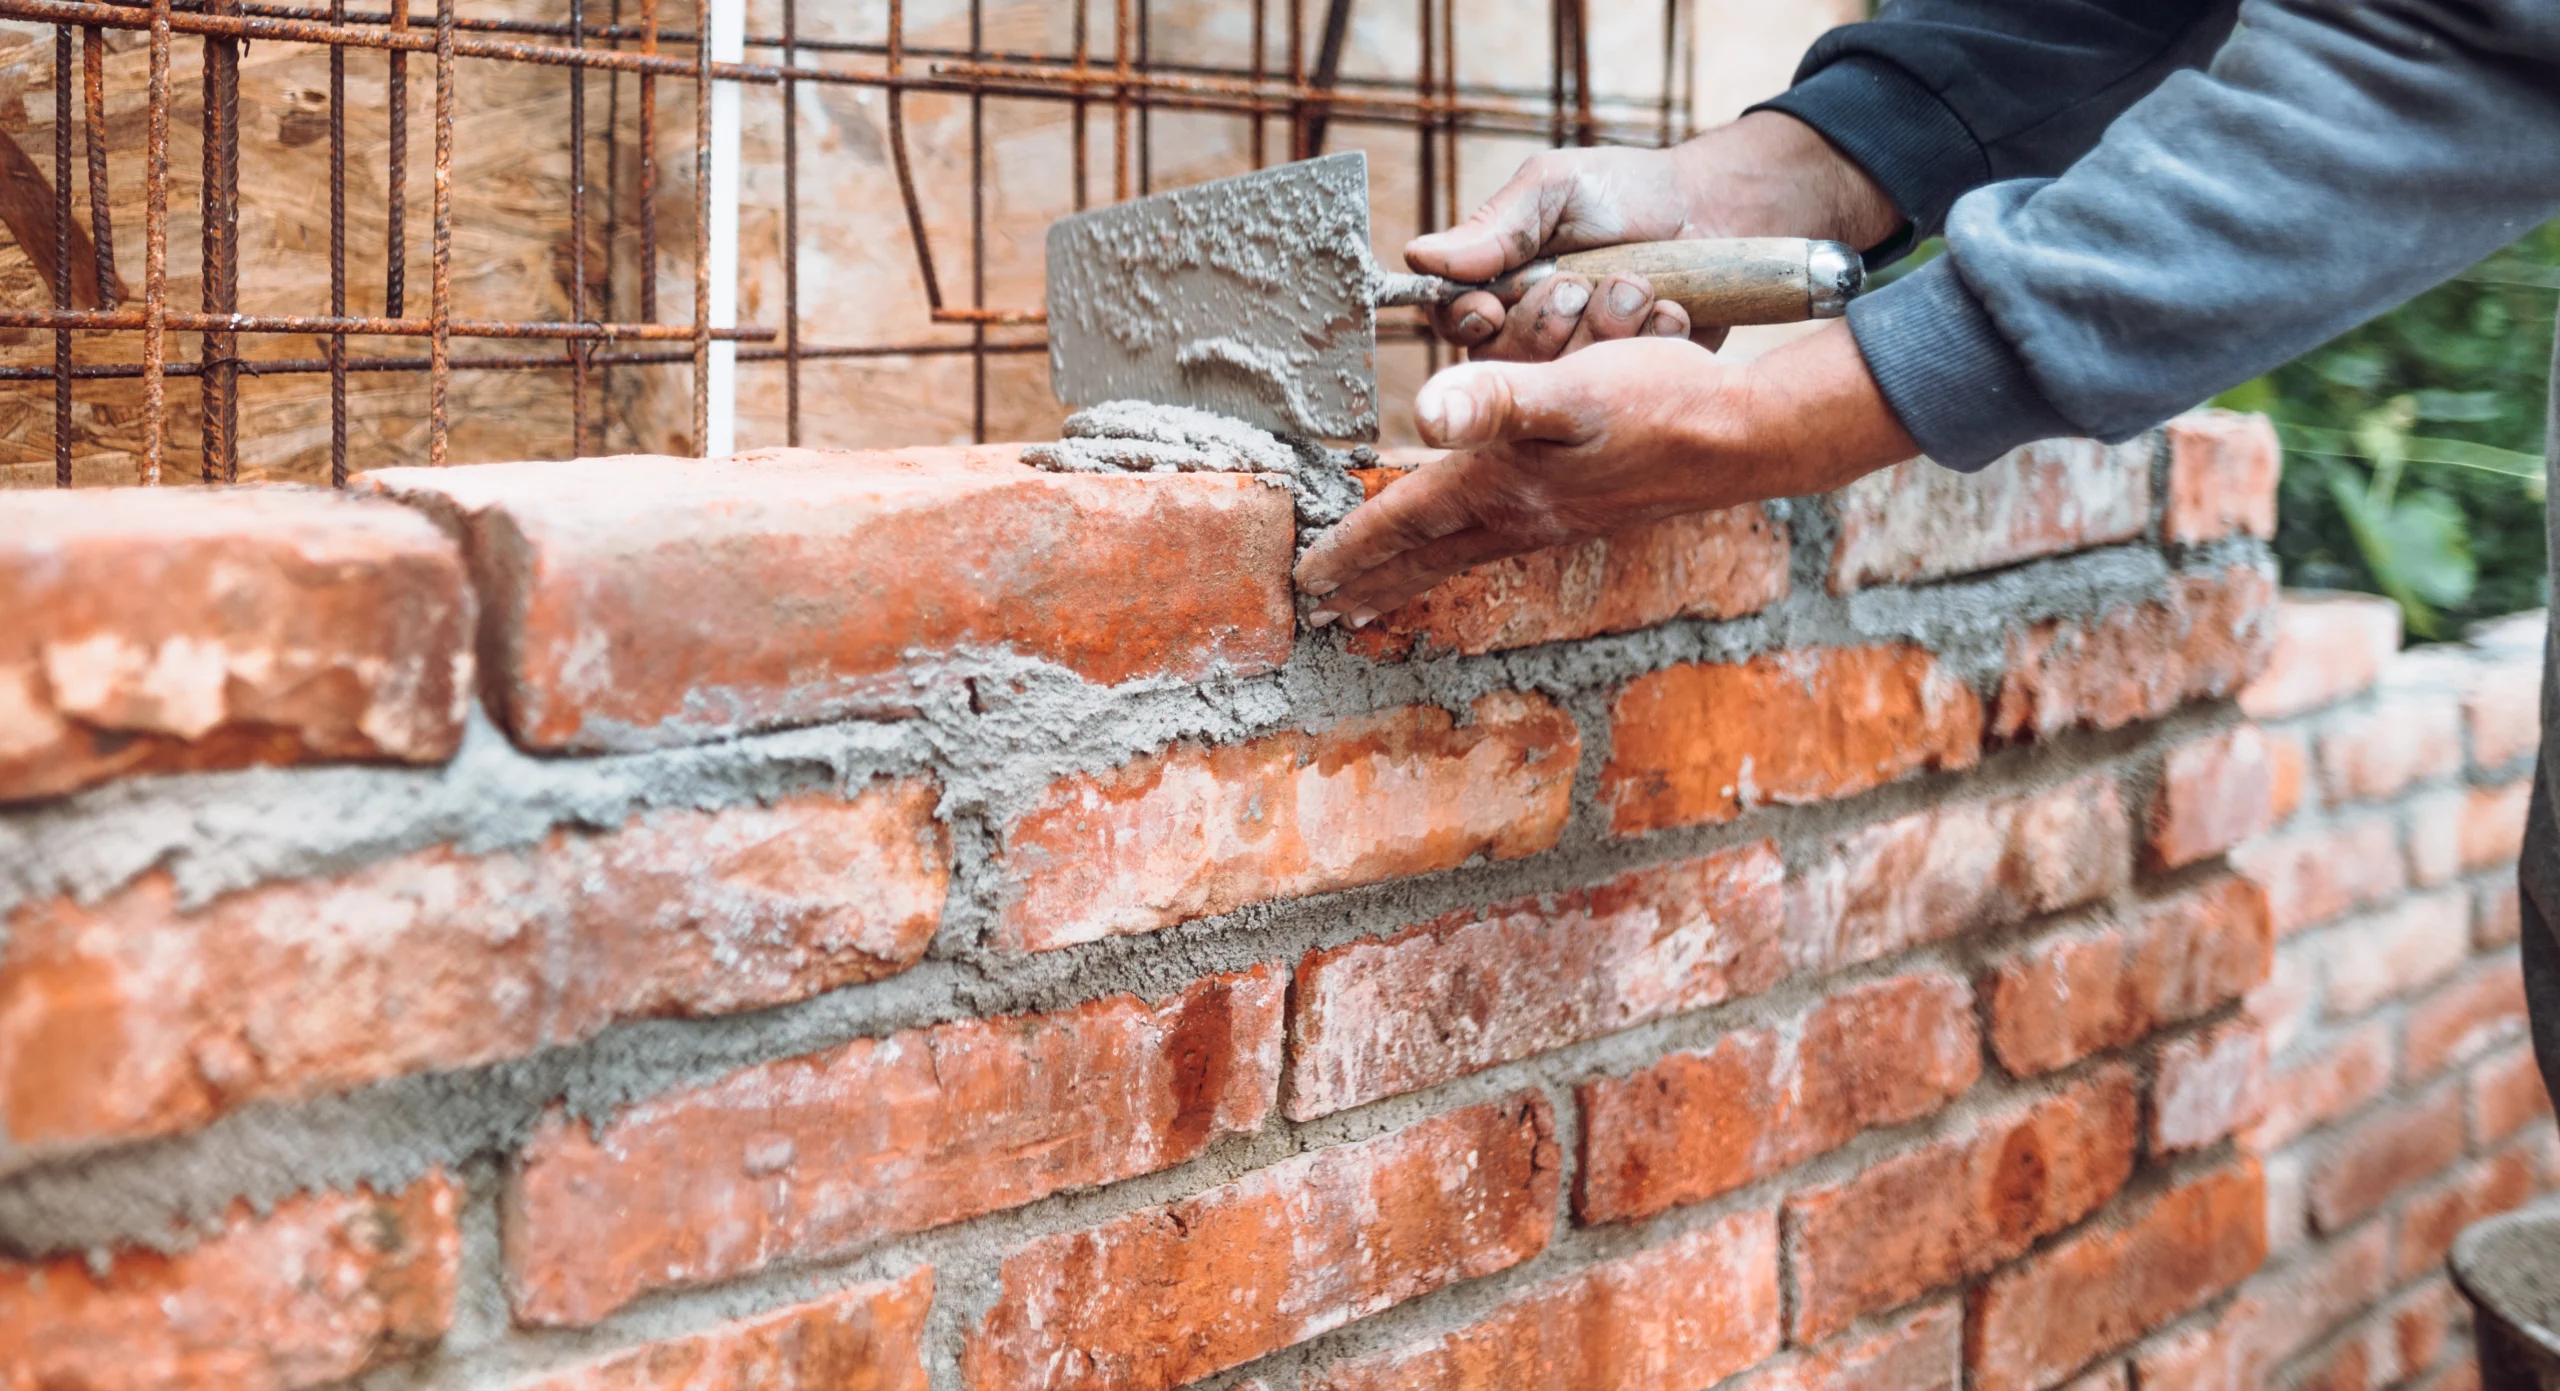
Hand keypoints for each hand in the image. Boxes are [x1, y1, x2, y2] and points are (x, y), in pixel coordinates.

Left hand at [1296, 323, 1917, 626]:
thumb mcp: (1570, 389)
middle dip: (1372, 582)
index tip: (1305, 580)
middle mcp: (1519, 513)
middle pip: (1425, 553)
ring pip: (1461, 552)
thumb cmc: (1659, 404)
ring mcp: (1553, 519)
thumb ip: (1497, 397)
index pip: (1405, 523)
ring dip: (1413, 574)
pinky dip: (1462, 550)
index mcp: (1499, 484)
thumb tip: (1425, 411)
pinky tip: (1472, 544)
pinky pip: (1499, 541)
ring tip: (1378, 595)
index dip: (1352, 547)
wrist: (1742, 435)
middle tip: (1327, 613)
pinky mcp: (1584, 511)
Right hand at [1409, 111, 1900, 360]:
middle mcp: (1535, 338)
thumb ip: (1494, 227)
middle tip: (1579, 283)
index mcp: (1501, 289)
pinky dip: (1653, 340)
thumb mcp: (1552, 189)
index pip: (1456, 327)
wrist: (1715, 210)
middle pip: (1505, 366)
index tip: (1488, 307)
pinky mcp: (1635, 386)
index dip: (1467, 325)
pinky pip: (1628, 387)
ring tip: (1636, 286)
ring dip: (1603, 328)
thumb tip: (1419, 256)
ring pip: (1565, 381)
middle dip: (1545, 323)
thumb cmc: (1624, 192)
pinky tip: (1671, 309)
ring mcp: (1585, 366)